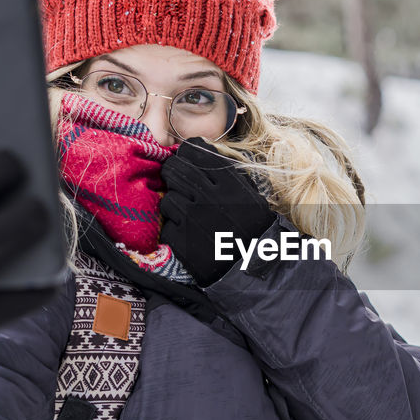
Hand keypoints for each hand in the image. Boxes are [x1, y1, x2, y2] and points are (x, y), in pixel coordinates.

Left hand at [158, 138, 274, 286]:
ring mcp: (193, 220)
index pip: (197, 150)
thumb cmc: (253, 230)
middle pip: (175, 169)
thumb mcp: (252, 197)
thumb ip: (228, 175)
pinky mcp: (180, 241)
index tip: (188, 158)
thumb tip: (201, 151)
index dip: (188, 152)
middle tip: (176, 179)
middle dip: (172, 172)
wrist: (251, 270)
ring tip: (186, 213)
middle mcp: (210, 198)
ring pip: (168, 198)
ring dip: (174, 203)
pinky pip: (166, 225)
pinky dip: (174, 229)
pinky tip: (186, 234)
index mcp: (231, 184)